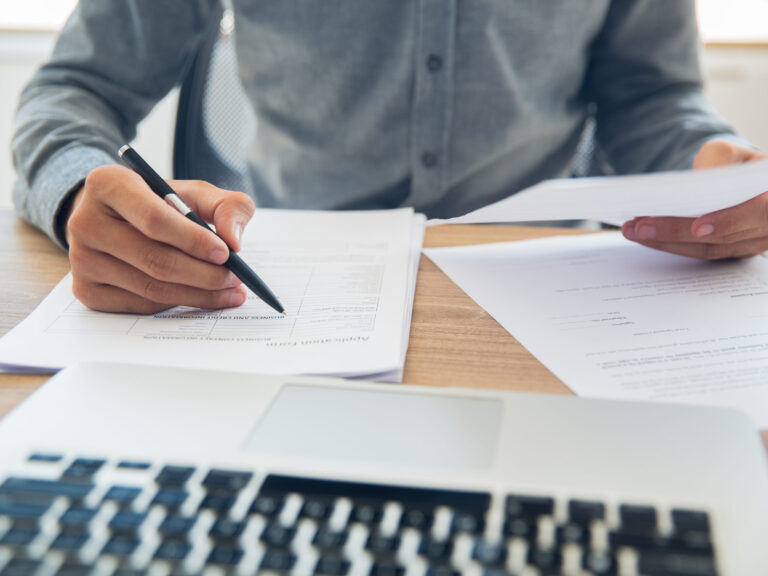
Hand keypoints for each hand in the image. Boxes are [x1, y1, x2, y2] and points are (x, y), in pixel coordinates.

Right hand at [65, 164, 254, 313]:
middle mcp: (84, 221)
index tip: (226, 253)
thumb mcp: (195, 193)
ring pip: (151, 288)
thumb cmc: (161, 203)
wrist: (117, 219)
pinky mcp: (86, 290)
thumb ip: (227, 206)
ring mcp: (81, 260)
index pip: (154, 219)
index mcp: (108, 184)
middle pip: (154, 260)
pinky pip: (141, 305)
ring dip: (198, 294)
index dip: (193, 240)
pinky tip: (199, 296)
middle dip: (204, 274)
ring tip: (229, 291)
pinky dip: (176, 304)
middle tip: (236, 279)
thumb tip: (234, 241)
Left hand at [621, 139, 767, 258]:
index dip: (729, 221)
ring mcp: (752, 244)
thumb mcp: (733, 154)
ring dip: (666, 242)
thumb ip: (721, 159)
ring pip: (709, 249)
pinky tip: (645, 236)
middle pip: (723, 238)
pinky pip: (701, 252)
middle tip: (639, 226)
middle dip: (677, 232)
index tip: (698, 228)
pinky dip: (671, 245)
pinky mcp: (730, 252)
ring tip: (633, 230)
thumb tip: (695, 181)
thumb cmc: (739, 165)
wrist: (745, 183)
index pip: (760, 213)